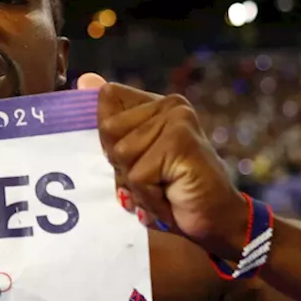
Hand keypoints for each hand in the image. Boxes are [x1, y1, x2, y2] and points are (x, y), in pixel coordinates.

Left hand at [76, 73, 245, 259]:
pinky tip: (171, 198)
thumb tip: (84, 79)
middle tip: (153, 180)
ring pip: (121, 154)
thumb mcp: (133, 163)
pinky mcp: (181, 141)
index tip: (136, 162)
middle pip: (108, 130)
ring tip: (163, 190)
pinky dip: (149, 197)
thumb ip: (111, 127)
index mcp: (154, 104)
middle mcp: (169, 104)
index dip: (109, 141)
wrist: (216, 221)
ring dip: (137, 187)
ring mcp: (177, 119)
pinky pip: (138, 175)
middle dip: (121, 166)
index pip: (106, 100)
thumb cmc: (172, 194)